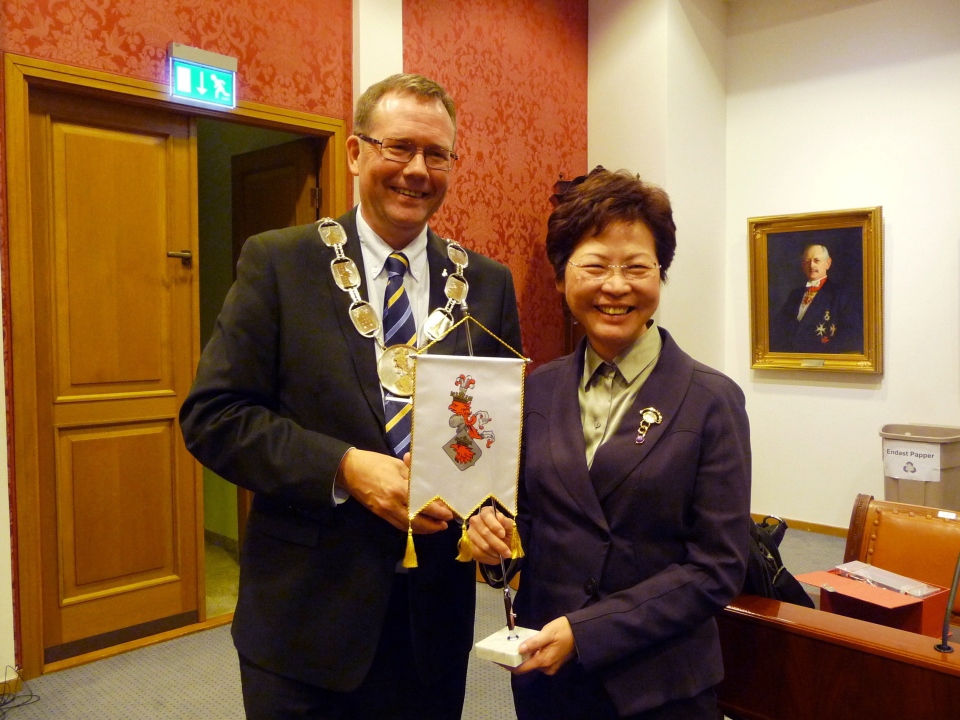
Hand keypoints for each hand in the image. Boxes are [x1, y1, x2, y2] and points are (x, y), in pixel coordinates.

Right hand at [336, 448, 451, 533]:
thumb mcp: (397, 465)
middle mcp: (393, 504)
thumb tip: (432, 485)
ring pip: (408, 526)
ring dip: (424, 529)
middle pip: (417, 521)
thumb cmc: (375, 463)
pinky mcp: (380, 514)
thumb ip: (415, 475)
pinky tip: (419, 526)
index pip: (424, 504)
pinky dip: (411, 528)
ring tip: (436, 527)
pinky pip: (398, 525)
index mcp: (399, 489)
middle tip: (445, 524)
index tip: (449, 513)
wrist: (349, 470)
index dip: (438, 511)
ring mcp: (385, 511)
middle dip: (433, 525)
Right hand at [466, 506, 513, 563]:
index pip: (487, 517)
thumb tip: (500, 519)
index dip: (494, 526)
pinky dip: (488, 558)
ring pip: (482, 545)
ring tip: (503, 556)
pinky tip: (496, 559)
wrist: (500, 542)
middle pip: (484, 533)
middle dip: (498, 544)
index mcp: (486, 512)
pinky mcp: (468, 545)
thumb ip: (506, 522)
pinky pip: (477, 554)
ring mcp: (470, 533)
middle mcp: (475, 521)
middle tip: (508, 553)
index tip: (503, 534)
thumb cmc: (505, 531)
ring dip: (494, 553)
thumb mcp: (509, 526)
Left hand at [512, 616, 574, 675]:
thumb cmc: (563, 630)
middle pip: (526, 667)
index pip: (522, 669)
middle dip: (517, 659)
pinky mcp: (554, 663)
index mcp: (544, 661)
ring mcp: (551, 666)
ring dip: (525, 657)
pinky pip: (539, 662)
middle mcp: (547, 667)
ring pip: (533, 664)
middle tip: (508, 649)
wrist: (580, 632)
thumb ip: (534, 642)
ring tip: (518, 645)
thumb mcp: (547, 633)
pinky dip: (533, 656)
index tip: (500, 660)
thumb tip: (520, 649)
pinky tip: (530, 647)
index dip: (510, 666)